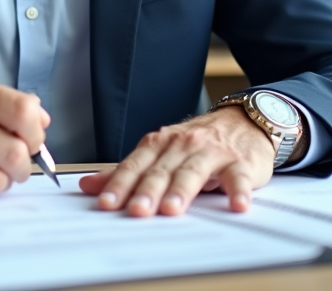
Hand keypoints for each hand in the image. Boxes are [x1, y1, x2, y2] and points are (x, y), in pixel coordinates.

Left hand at [79, 105, 288, 215]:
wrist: (243, 122)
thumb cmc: (198, 143)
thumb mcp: (160, 153)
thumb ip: (127, 171)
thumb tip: (88, 186)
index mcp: (159, 144)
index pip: (135, 166)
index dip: (120, 184)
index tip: (106, 203)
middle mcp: (182, 145)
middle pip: (161, 171)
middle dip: (147, 191)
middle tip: (136, 211)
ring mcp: (211, 153)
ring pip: (193, 172)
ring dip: (182, 190)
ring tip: (172, 209)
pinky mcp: (239, 163)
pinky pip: (238, 177)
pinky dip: (238, 190)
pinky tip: (237, 204)